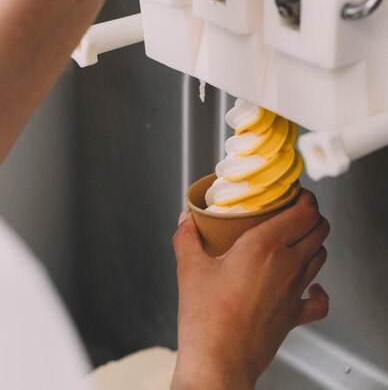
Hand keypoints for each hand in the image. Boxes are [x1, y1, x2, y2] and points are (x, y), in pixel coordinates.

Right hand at [171, 190, 329, 389]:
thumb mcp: (189, 268)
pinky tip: (309, 285)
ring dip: (313, 243)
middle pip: (319, 229)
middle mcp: (287, 265)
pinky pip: (319, 300)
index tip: (294, 193)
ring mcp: (294, 291)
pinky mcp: (295, 316)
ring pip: (321, 256)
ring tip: (295, 239)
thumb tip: (185, 219)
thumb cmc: (206, 318)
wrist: (218, 363)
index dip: (305, 198)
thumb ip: (187, 236)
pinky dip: (319, 289)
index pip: (305, 211)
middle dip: (311, 215)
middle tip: (294, 211)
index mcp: (264, 246)